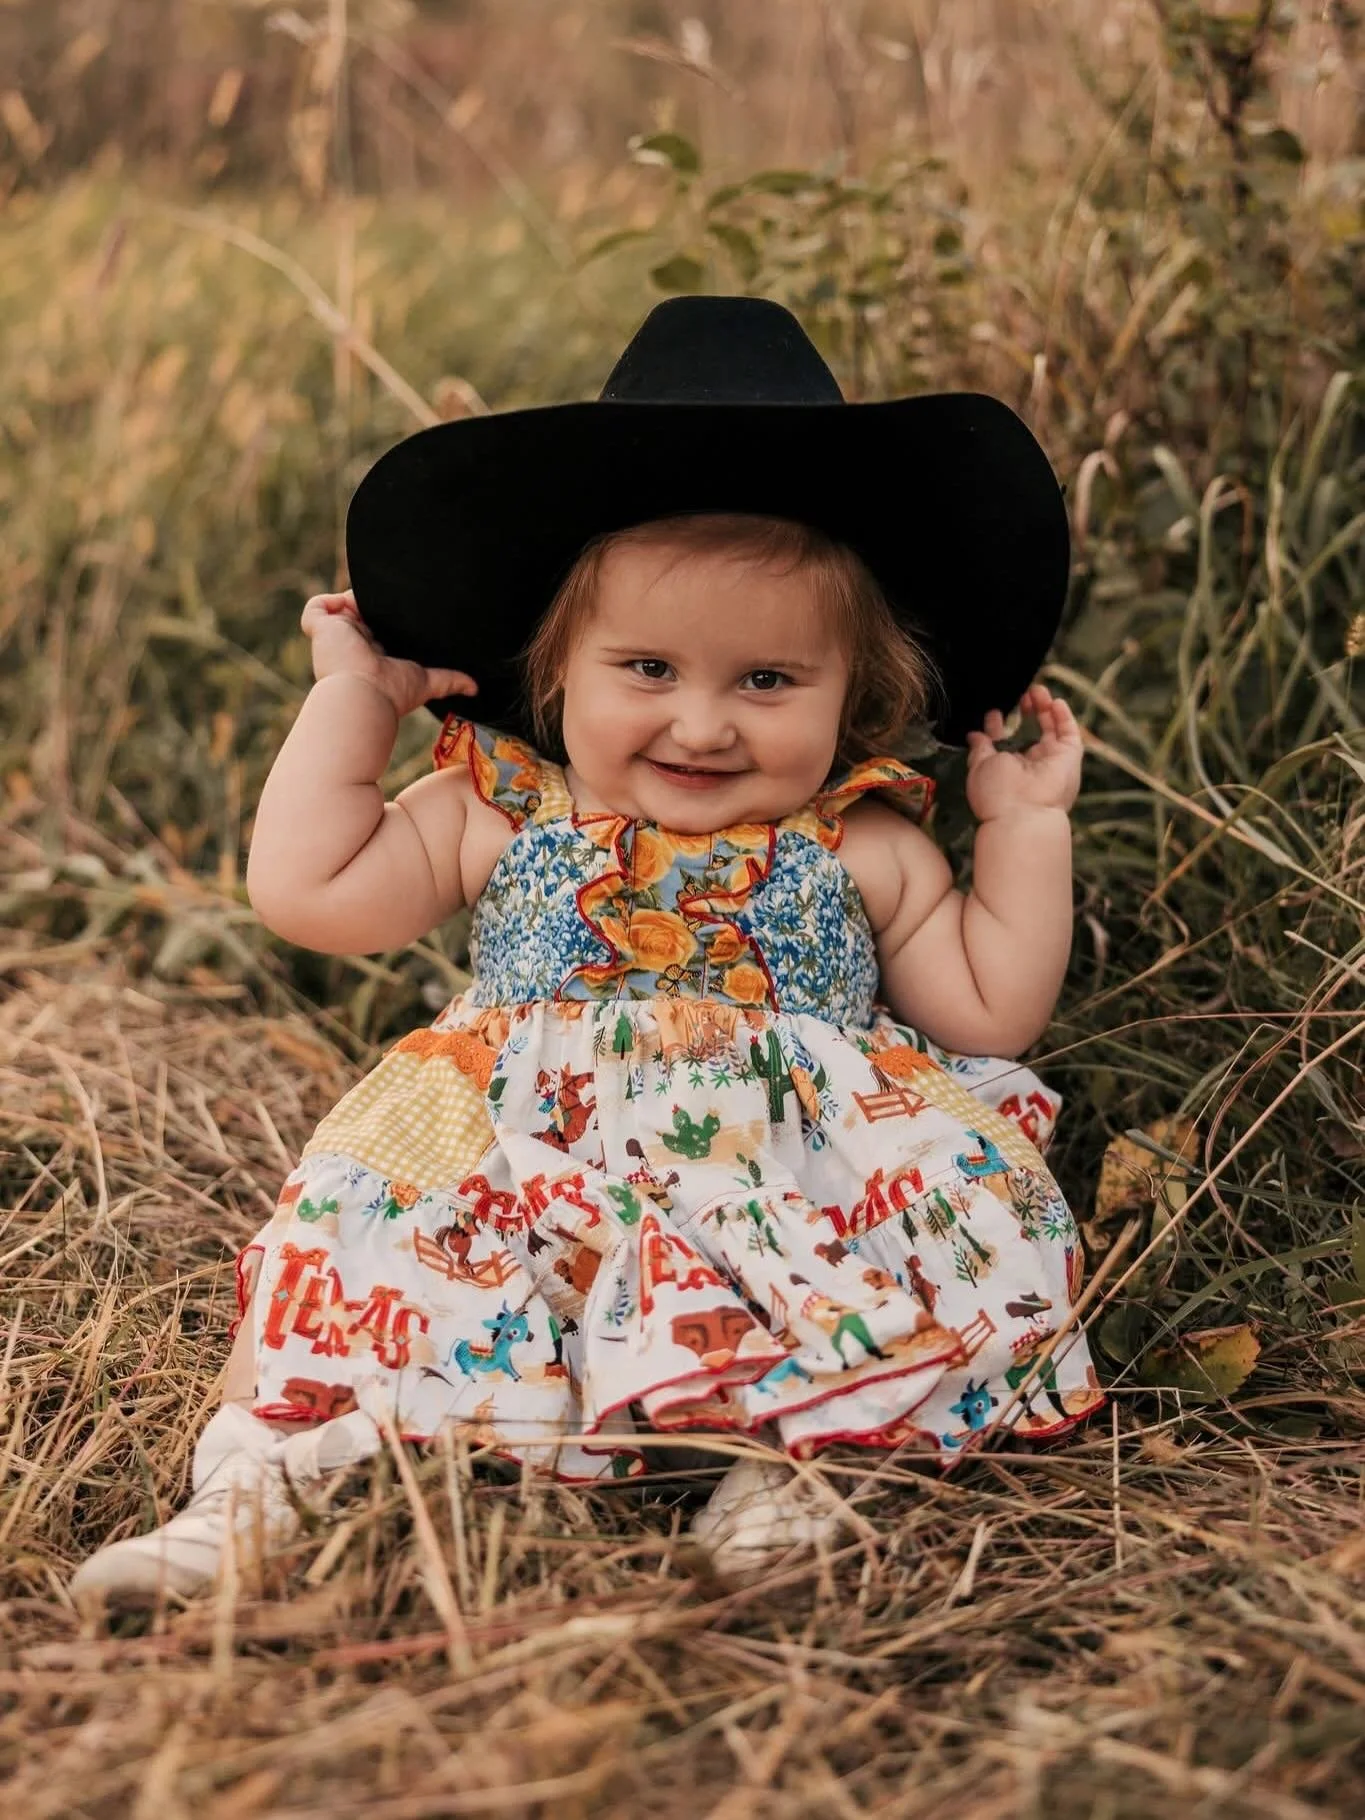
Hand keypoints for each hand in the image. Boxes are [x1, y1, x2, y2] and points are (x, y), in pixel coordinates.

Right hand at [301, 592, 477, 719]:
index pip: (375, 628)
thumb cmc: (392, 693)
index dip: (386, 616)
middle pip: (357, 614)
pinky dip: (328, 601)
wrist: (364, 695)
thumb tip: (476, 688)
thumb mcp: (426, 681)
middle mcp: (351, 646)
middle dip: (369, 603)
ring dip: (351, 599)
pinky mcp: (320, 629)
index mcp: (372, 655)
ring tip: (367, 600)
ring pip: (337, 607)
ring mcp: (333, 638)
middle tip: (385, 597)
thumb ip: (449, 679)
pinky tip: (347, 605)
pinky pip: (315, 608)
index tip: (401, 608)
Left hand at [965, 685, 1082, 822]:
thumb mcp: (979, 766)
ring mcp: (1051, 761)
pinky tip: (1055, 701)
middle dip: (1026, 712)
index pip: (1004, 742)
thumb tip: (974, 735)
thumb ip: (979, 749)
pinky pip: (1070, 733)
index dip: (999, 725)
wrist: (1023, 815)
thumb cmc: (996, 794)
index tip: (993, 712)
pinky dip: (1064, 716)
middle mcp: (1031, 766)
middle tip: (1020, 694)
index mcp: (1007, 769)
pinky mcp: (1069, 757)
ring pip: (1051, 729)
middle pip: (1030, 732)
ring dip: (1045, 708)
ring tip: (1036, 690)